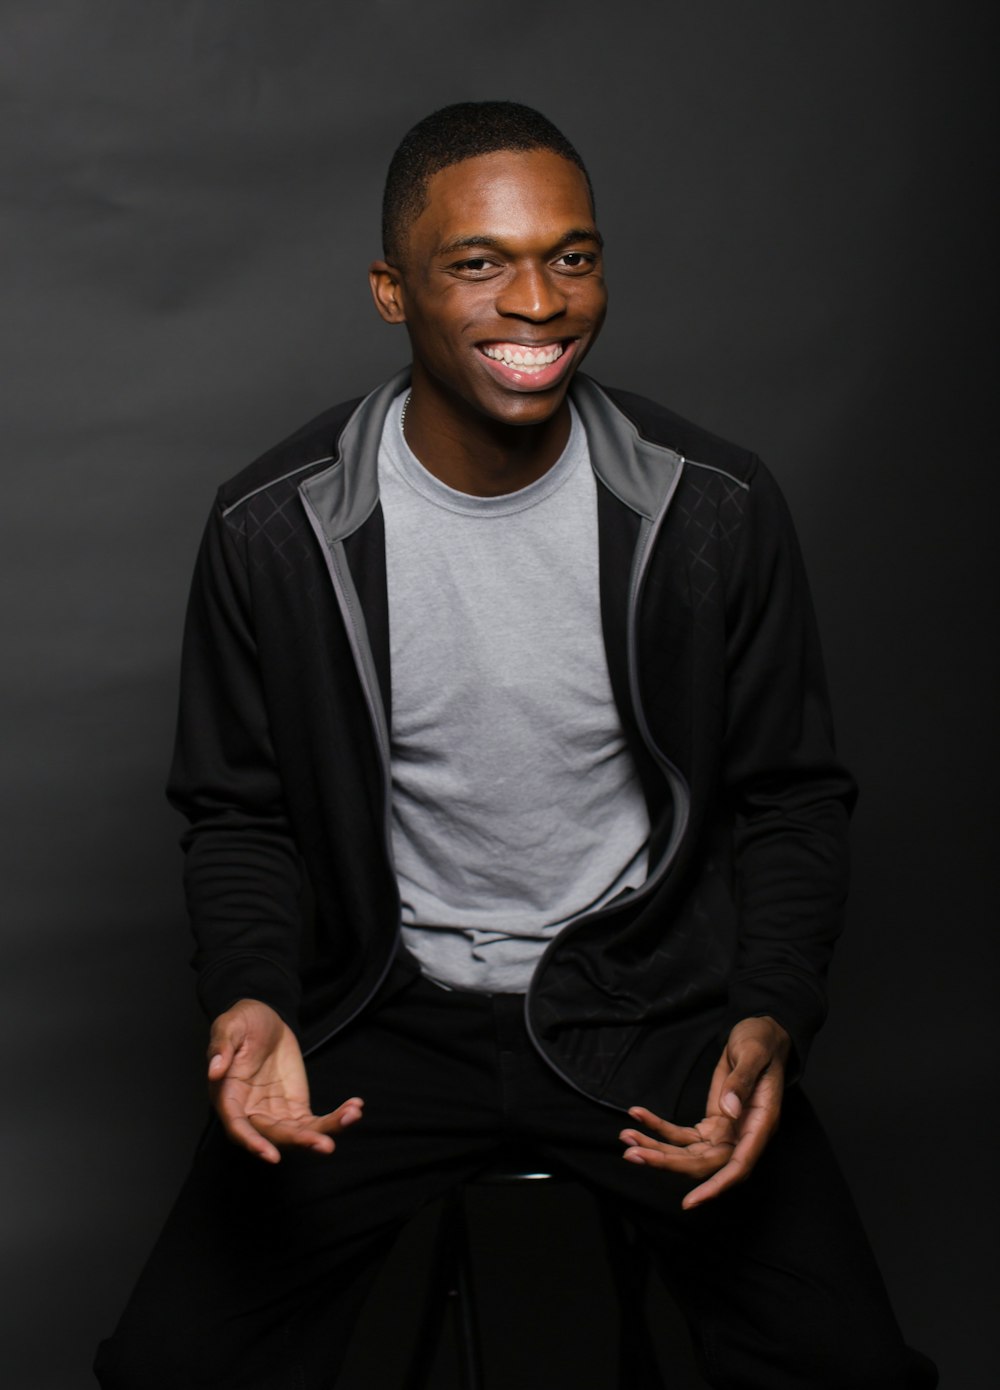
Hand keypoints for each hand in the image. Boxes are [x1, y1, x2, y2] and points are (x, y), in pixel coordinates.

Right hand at [207, 999, 363, 1163]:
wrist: (265, 1019)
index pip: (238, 1127)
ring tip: (351, 1117)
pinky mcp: (295, 1108)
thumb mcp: (229, 1025)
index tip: (272, 1155)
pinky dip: (335, 1118)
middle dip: (300, 1141)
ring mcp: (275, 1113)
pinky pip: (315, 1121)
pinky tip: (355, 1108)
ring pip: (298, 1133)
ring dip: (324, 1132)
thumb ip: (221, 1047)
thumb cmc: (242, 1022)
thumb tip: (214, 1070)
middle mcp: (251, 1112)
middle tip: (325, 1144)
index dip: (252, 1142)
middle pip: (274, 1135)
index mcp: (229, 1097)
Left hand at [619, 1016, 789, 1208]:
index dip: (715, 1187)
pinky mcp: (711, 1123)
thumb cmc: (761, 1042)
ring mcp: (725, 1131)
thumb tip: (729, 1111)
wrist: (759, 1032)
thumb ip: (742, 1082)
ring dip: (656, 1147)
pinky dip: (658, 1127)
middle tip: (632, 1153)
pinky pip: (682, 1134)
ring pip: (688, 1153)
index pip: (738, 1166)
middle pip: (703, 1163)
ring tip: (626, 1137)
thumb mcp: (753, 1055)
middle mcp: (742, 1135)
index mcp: (759, 1125)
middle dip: (667, 1161)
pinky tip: (637, 1115)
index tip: (690, 1201)